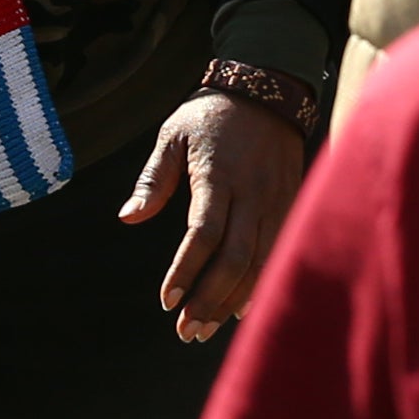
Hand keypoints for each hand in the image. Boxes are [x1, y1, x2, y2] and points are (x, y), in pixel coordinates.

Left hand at [120, 91, 308, 342]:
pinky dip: (260, 283)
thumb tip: (127, 218)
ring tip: (205, 329)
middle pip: (235, 257)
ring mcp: (276, 199)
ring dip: (232, 300)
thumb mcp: (173, 134)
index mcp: (219, 175)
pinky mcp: (290, 202)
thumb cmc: (211, 113)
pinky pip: (278, 251)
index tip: (166, 300)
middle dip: (209, 299)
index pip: (204, 233)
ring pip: (260, 261)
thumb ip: (153, 179)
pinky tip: (240, 307)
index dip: (186, 270)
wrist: (269, 87)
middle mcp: (252, 191)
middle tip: (184, 331)